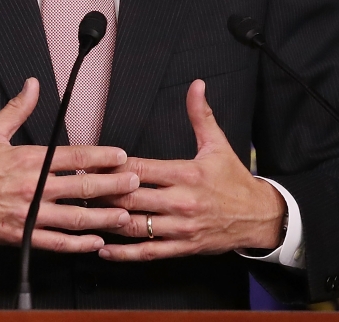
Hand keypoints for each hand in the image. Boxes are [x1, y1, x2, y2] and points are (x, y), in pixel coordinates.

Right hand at [0, 77, 139, 252]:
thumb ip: (17, 108)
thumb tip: (33, 84)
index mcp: (28, 160)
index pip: (74, 157)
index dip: (102, 157)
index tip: (122, 156)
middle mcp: (31, 188)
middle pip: (81, 188)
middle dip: (112, 185)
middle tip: (135, 183)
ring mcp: (27, 214)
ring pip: (74, 218)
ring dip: (103, 217)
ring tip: (125, 214)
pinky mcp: (21, 236)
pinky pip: (55, 242)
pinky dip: (78, 244)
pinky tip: (96, 242)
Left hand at [98, 79, 284, 260]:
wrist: (259, 216)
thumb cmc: (234, 179)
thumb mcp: (218, 144)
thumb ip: (201, 115)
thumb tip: (196, 85)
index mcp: (186, 174)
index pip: (140, 168)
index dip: (112, 166)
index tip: (90, 163)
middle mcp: (181, 201)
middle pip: (131, 196)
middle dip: (103, 192)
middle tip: (79, 188)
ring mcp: (180, 228)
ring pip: (135, 226)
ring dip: (108, 220)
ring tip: (84, 215)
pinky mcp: (183, 248)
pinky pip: (148, 253)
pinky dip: (124, 253)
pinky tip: (104, 249)